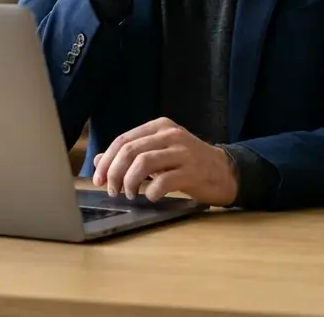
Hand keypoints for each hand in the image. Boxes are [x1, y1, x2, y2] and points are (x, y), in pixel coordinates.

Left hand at [91, 117, 237, 205]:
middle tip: (112, 190)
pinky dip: (151, 192)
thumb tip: (98, 161)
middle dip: (114, 173)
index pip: (123, 140)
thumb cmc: (188, 163)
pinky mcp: (192, 171)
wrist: (225, 171)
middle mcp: (170, 135)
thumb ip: (132, 155)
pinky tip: (151, 197)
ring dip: (129, 182)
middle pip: (130, 150)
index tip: (98, 178)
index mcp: (160, 127)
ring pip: (143, 163)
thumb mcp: (159, 153)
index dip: (107, 160)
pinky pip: (163, 181)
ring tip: (129, 194)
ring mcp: (182, 152)